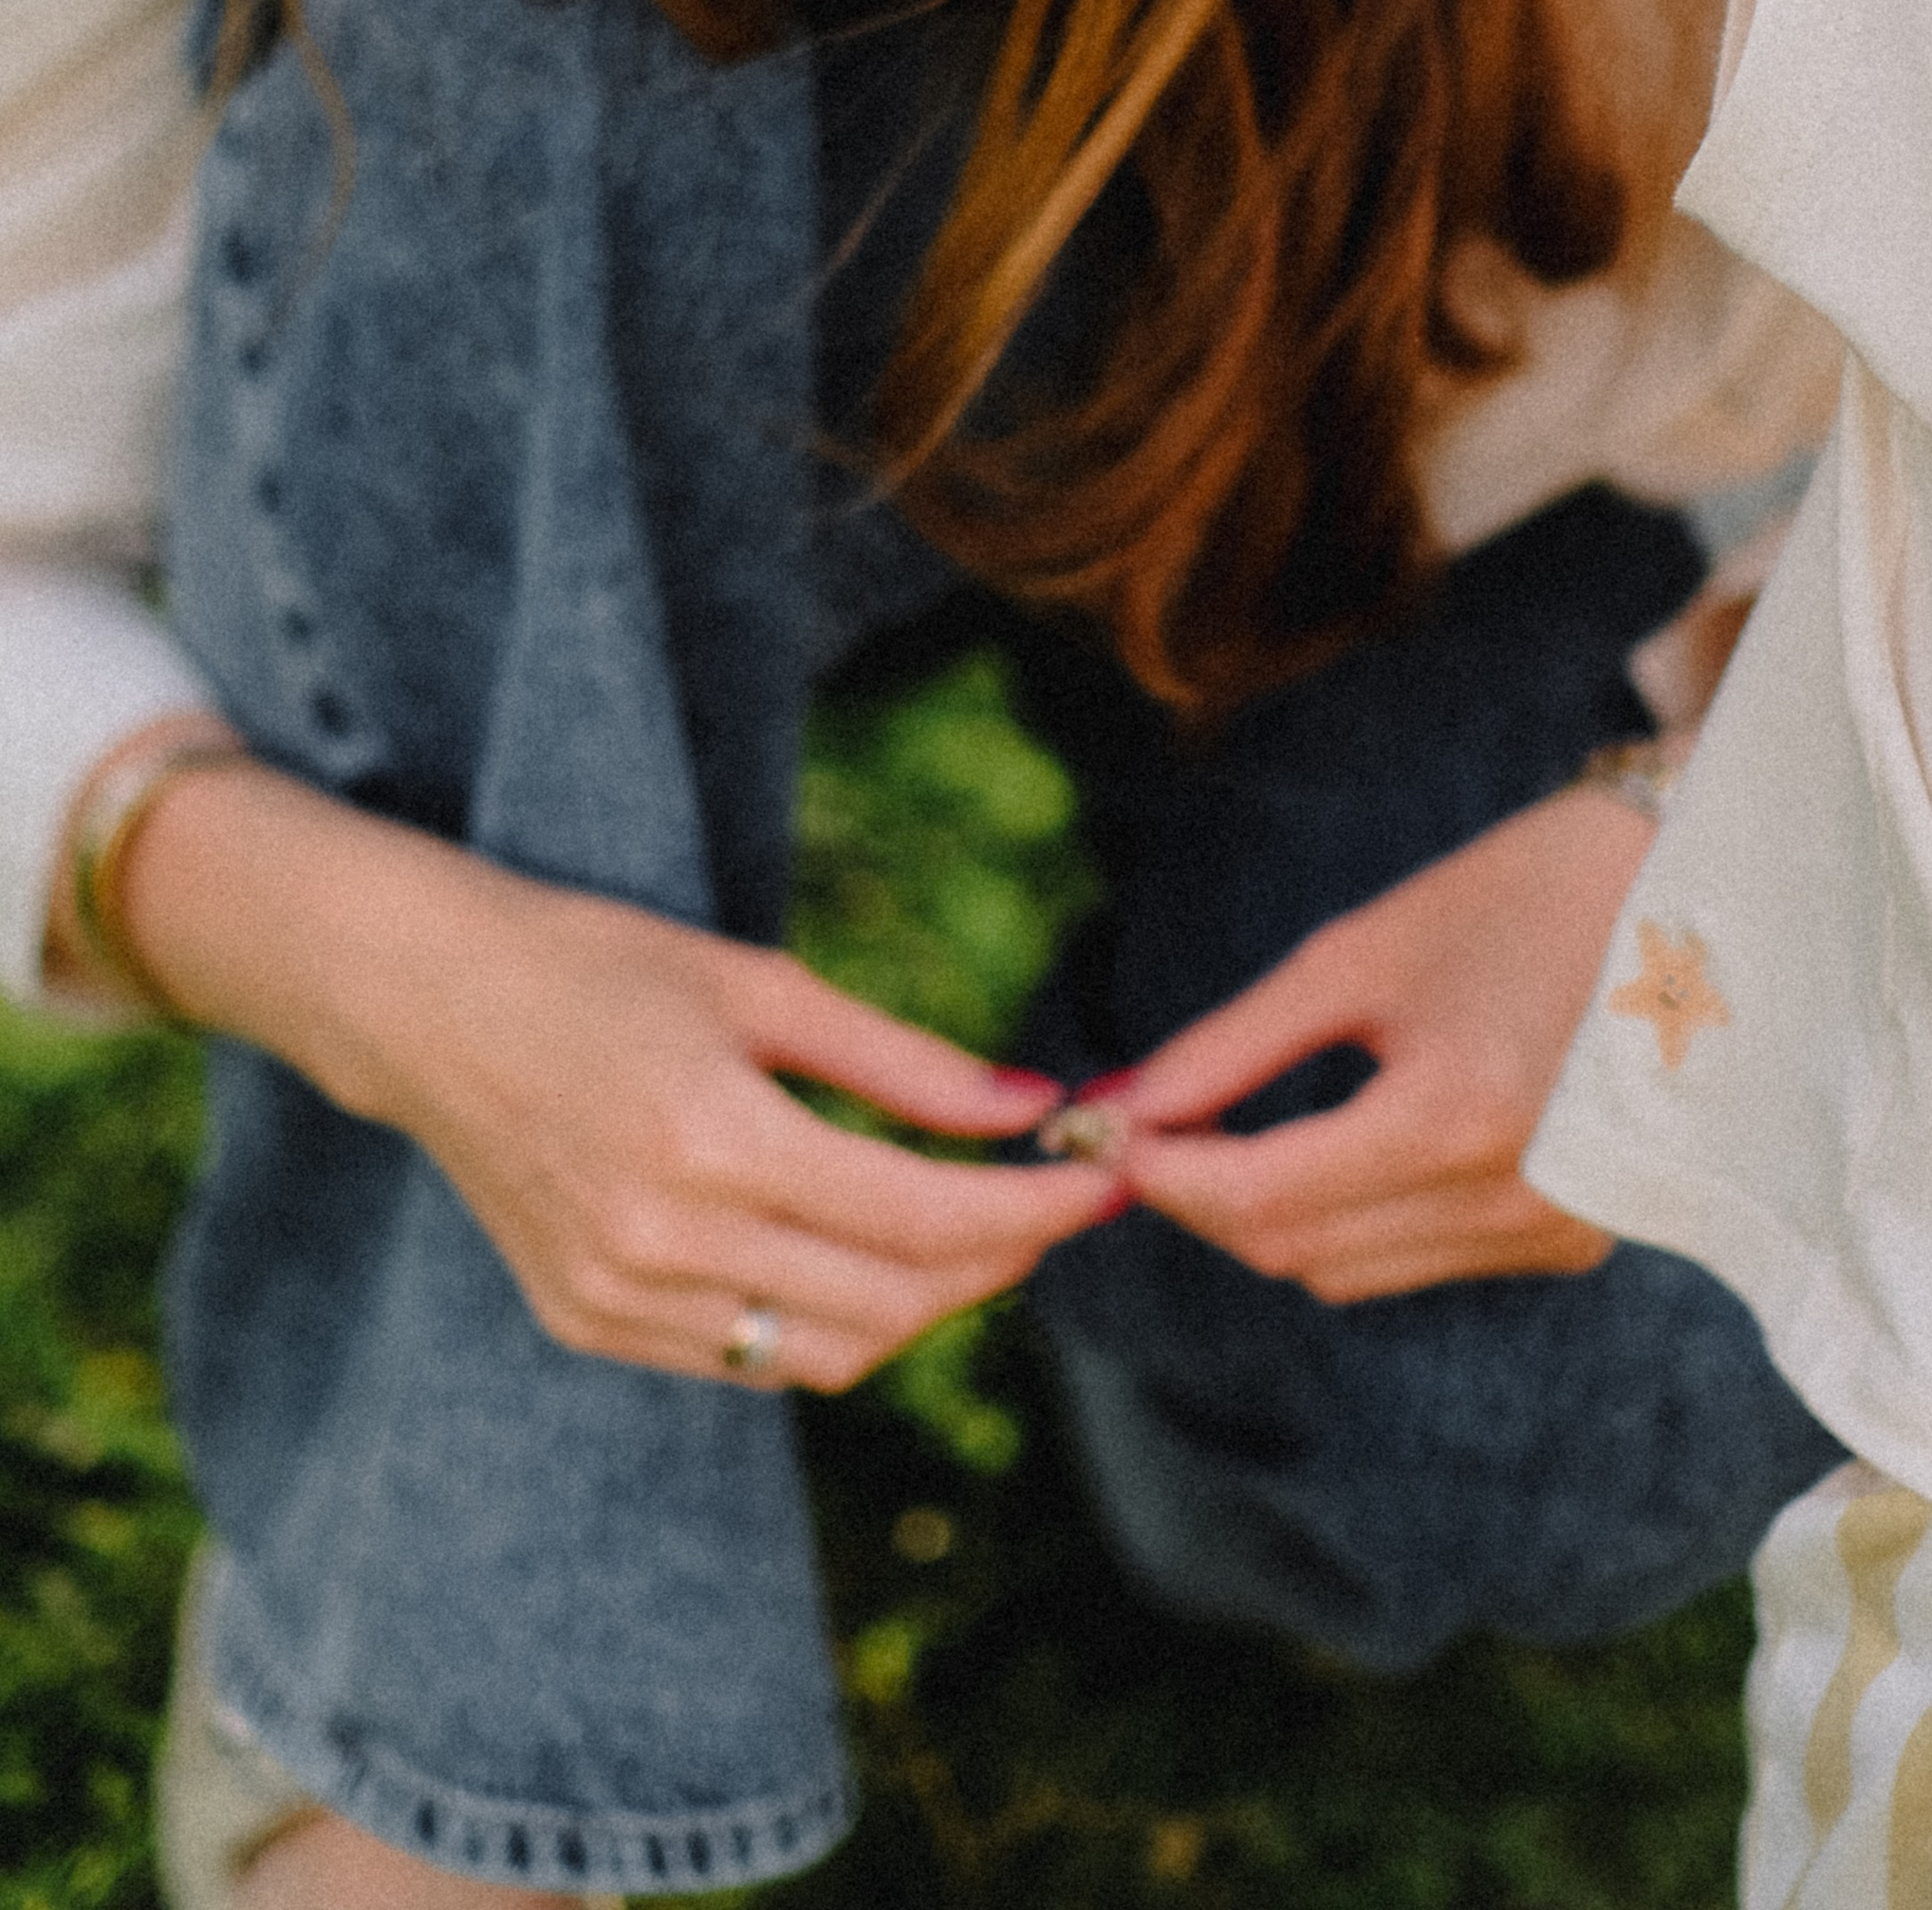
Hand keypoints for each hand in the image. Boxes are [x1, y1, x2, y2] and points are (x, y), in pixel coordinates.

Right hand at [112, 757, 1118, 1390]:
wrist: (429, 1005)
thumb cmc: (603, 964)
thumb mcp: (766, 985)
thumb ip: (909, 1063)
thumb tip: (1037, 1106)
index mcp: (714, 1141)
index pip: (923, 1217)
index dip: (1035, 1209)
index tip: (1108, 1180)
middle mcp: (664, 1241)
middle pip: (892, 1304)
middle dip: (996, 1260)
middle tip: (1051, 1201)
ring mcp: (619, 1300)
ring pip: (828, 1354)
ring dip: (923, 1305)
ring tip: (971, 1230)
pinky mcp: (590, 1324)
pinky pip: (751, 1359)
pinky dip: (829, 1320)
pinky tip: (860, 1252)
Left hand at [1103, 785, 1646, 1301]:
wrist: (1702, 891)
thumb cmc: (1523, 892)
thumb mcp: (1363, 951)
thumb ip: (1235, 1044)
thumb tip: (1125, 1107)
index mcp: (1457, 1117)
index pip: (1260, 1197)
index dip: (1161, 1173)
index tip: (1095, 1132)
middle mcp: (1514, 1200)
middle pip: (1295, 1248)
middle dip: (1201, 1196)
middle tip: (1142, 1126)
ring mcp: (1554, 1233)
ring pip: (1349, 1269)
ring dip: (1272, 1212)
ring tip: (1226, 1128)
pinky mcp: (1573, 1239)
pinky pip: (1417, 1258)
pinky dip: (1352, 1215)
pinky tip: (1336, 1141)